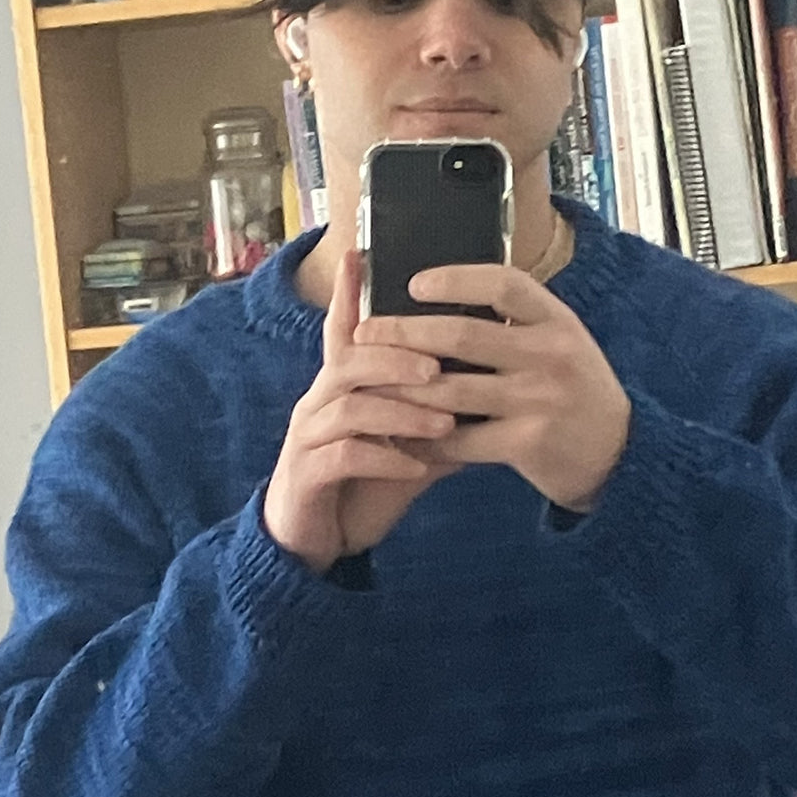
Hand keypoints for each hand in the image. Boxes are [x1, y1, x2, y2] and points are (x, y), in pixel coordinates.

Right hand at [263, 251, 457, 573]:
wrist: (316, 542)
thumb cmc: (361, 487)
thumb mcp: (404, 448)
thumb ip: (434, 421)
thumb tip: (488, 400)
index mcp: (340, 387)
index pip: (342, 330)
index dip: (349, 294)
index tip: (360, 254)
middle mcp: (319, 402)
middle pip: (352, 359)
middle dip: (399, 358)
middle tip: (443, 366)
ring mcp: (309, 437)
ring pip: (351, 405)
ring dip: (402, 410)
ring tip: (444, 422)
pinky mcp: (308, 474)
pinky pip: (346, 455)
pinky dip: (385, 457)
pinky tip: (416, 466)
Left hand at [354, 265, 630, 511]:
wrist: (618, 456)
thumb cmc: (575, 393)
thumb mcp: (561, 344)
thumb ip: (516, 324)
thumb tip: (442, 302)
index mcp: (557, 321)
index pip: (504, 283)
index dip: (456, 278)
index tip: (415, 283)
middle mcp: (551, 355)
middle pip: (462, 334)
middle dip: (403, 332)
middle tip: (365, 333)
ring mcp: (539, 400)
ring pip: (451, 389)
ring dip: (402, 388)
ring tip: (368, 384)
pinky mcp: (527, 443)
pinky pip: (460, 439)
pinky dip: (424, 439)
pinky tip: (399, 435)